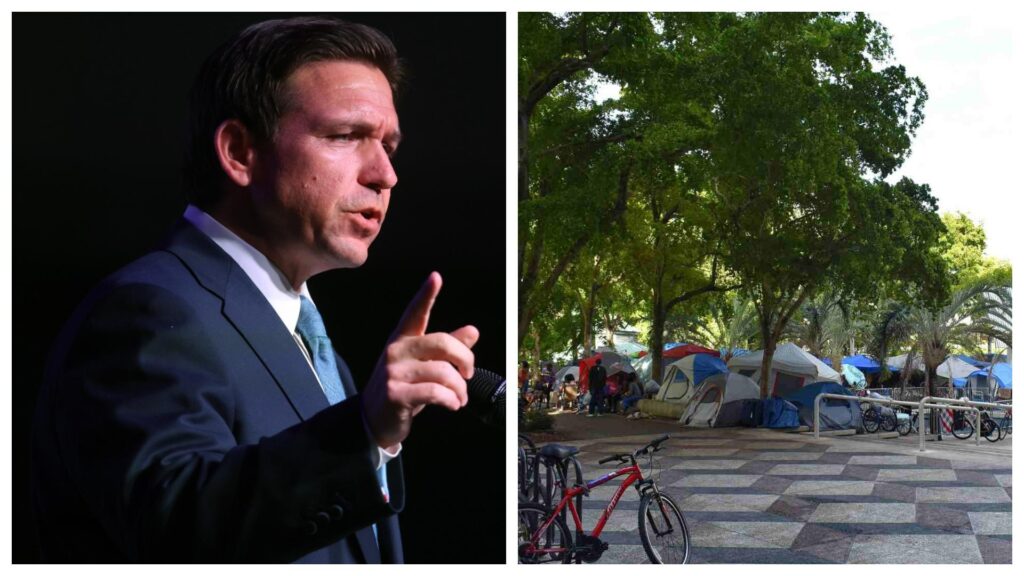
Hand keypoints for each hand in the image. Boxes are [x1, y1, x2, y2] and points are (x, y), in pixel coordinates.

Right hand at [360, 272, 478, 447]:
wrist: (373, 421)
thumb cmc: (403, 388)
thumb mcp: (423, 367)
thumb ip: (447, 350)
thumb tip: (473, 331)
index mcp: (403, 340)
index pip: (415, 313)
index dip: (426, 295)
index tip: (436, 277)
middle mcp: (396, 351)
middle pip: (442, 343)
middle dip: (464, 359)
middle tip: (469, 374)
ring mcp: (393, 372)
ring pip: (442, 372)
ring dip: (459, 388)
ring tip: (460, 398)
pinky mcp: (395, 394)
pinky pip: (434, 392)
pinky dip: (450, 400)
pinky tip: (453, 405)